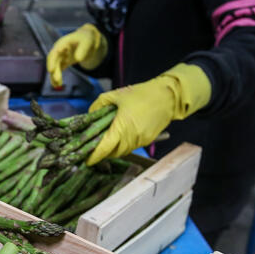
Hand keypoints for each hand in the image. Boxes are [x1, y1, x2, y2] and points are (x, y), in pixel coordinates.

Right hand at [46, 23, 107, 87]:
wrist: (88, 39)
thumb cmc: (87, 38)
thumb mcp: (87, 42)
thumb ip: (83, 49)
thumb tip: (78, 59)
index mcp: (62, 43)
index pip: (54, 53)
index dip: (52, 61)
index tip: (51, 70)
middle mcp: (59, 50)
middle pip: (53, 61)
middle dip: (54, 71)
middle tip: (57, 80)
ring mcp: (60, 56)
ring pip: (55, 67)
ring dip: (55, 76)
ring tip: (57, 86)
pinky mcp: (63, 62)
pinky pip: (58, 70)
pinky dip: (57, 77)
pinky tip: (57, 85)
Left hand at [87, 63, 211, 164]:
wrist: (168, 96)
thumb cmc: (142, 94)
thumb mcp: (115, 95)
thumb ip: (99, 105)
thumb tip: (90, 114)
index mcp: (122, 127)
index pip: (104, 148)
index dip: (94, 156)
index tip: (86, 159)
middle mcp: (131, 138)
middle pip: (112, 153)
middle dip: (101, 153)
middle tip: (92, 148)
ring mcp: (141, 140)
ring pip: (122, 151)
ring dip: (112, 149)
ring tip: (105, 142)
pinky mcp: (147, 140)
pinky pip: (131, 147)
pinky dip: (122, 145)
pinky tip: (119, 136)